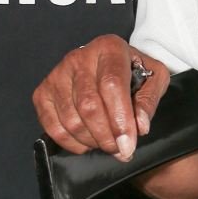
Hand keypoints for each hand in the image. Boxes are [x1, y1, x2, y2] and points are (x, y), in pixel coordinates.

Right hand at [32, 35, 168, 159]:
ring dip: (91, 141)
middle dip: (106, 136)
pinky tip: (87, 142)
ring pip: (71, 119)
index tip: (128, 145)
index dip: (120, 120)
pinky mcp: (43, 92)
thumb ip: (148, 101)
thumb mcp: (154, 78)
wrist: (110, 63)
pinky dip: (72, 143)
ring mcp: (57, 74)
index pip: (111, 85)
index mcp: (109, 48)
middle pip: (88, 105)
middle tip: (120, 150)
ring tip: (106, 144)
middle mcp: (79, 57)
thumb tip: (139, 127)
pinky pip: (53, 127)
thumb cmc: (133, 72)